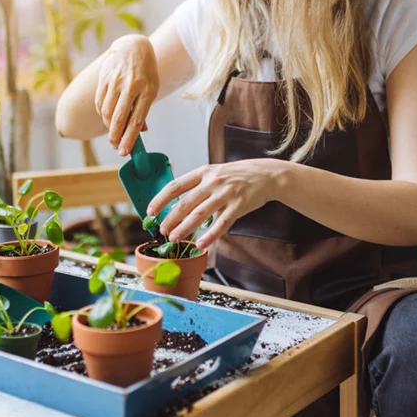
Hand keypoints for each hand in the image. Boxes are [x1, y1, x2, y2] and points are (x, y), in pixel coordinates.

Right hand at [95, 35, 157, 155]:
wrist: (132, 47)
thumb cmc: (145, 72)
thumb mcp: (152, 88)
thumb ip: (144, 109)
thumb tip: (140, 131)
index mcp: (148, 89)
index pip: (137, 120)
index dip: (130, 138)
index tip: (125, 152)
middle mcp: (131, 85)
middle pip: (119, 118)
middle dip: (116, 137)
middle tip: (116, 147)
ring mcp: (116, 81)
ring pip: (107, 112)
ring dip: (109, 127)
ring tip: (113, 134)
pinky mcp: (104, 79)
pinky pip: (100, 103)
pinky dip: (103, 115)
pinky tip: (107, 119)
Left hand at [148, 159, 284, 247]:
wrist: (266, 174)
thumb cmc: (237, 175)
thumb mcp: (215, 173)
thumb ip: (198, 186)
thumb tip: (177, 205)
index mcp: (203, 172)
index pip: (175, 186)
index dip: (160, 199)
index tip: (150, 212)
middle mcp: (213, 182)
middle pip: (185, 203)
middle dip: (170, 218)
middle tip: (162, 230)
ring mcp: (226, 193)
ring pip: (200, 214)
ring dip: (185, 228)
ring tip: (175, 238)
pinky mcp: (239, 206)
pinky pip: (221, 224)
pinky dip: (210, 235)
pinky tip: (201, 244)